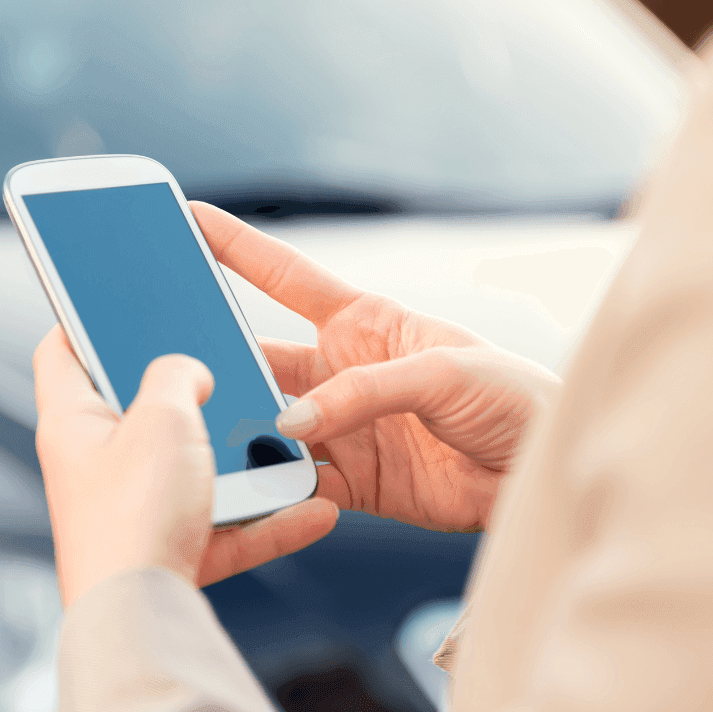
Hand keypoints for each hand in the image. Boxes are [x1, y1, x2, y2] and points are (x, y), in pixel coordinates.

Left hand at [33, 325, 337, 606]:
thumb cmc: (131, 518)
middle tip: (221, 367)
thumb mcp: (161, 416)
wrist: (142, 617)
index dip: (86, 319)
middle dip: (189, 392)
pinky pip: (225, 522)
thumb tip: (188, 371)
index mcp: (75, 422)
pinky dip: (265, 517)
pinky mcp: (169, 545)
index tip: (119, 302)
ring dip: (242, 459)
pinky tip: (309, 508)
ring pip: (194, 468)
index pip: (62, 350)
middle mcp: (99, 464)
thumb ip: (176, 374)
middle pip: (141, 408)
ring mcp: (135, 507)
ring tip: (282, 443)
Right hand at [191, 202, 560, 531]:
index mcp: (365, 323)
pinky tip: (254, 490)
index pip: (287, 276)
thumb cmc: (509, 396)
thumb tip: (292, 423)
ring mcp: (344, 425)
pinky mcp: (353, 478)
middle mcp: (343, 371)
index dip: (239, 247)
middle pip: (264, 357)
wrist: (539, 470)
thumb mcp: (442, 372)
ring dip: (242, 429)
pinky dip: (275, 488)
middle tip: (173, 357)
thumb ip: (365, 391)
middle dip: (220, 354)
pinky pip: (299, 481)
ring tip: (205, 434)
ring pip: (272, 424)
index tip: (192, 220)